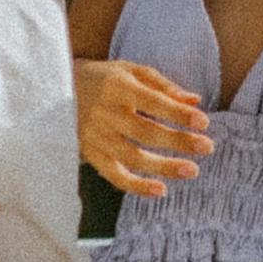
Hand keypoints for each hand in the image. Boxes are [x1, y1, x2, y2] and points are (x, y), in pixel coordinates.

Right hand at [77, 59, 210, 196]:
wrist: (55, 91)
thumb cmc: (102, 78)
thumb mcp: (130, 70)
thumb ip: (162, 85)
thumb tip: (194, 101)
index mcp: (117, 87)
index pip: (153, 102)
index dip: (178, 114)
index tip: (203, 122)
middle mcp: (105, 113)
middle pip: (146, 132)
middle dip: (179, 141)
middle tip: (207, 147)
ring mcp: (95, 137)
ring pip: (133, 157)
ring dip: (164, 166)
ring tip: (191, 170)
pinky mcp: (90, 155)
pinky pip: (114, 175)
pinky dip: (137, 186)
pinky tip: (160, 190)